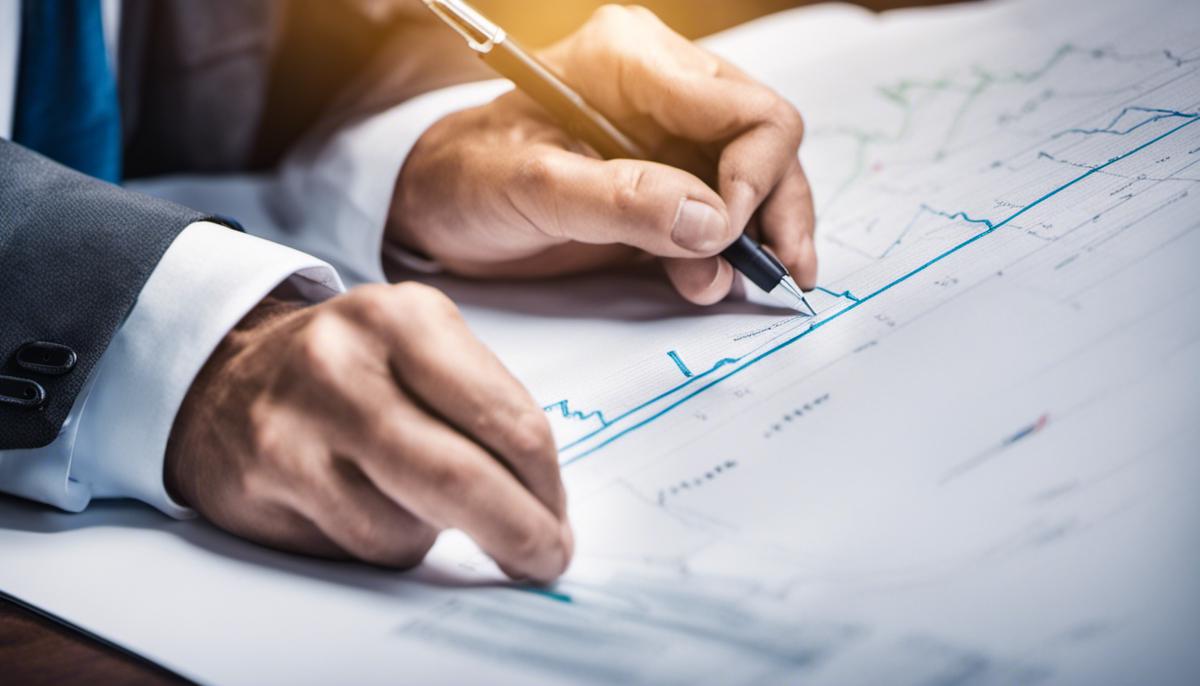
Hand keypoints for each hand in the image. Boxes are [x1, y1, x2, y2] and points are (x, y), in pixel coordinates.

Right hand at [165, 284, 571, 582]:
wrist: (225, 373)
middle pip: (461, 480)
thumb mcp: (423, 345)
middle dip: (519, 533)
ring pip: (408, 528)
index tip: (558, 519)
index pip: (508, 421)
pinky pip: (359, 545)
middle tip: (543, 557)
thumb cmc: (350, 367)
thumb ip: (485, 404)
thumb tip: (545, 496)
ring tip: (416, 498)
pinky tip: (367, 503)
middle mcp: (344, 363)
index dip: (546, 487)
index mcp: (405, 318)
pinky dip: (386, 540)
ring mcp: (296, 424)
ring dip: (436, 534)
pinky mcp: (265, 479)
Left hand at [390, 5, 815, 304]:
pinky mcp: (668, 177)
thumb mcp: (529, 189)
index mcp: (632, 59)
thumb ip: (617, 201)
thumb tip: (711, 222)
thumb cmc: (465, 179)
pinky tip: (712, 280)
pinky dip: (732, 249)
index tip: (722, 238)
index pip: (746, 110)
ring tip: (730, 283)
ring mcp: (671, 133)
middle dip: (776, 213)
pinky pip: (728, 209)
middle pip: (768, 142)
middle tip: (775, 274)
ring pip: (760, 178)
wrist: (437, 206)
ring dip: (759, 237)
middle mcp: (666, 86)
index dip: (753, 180)